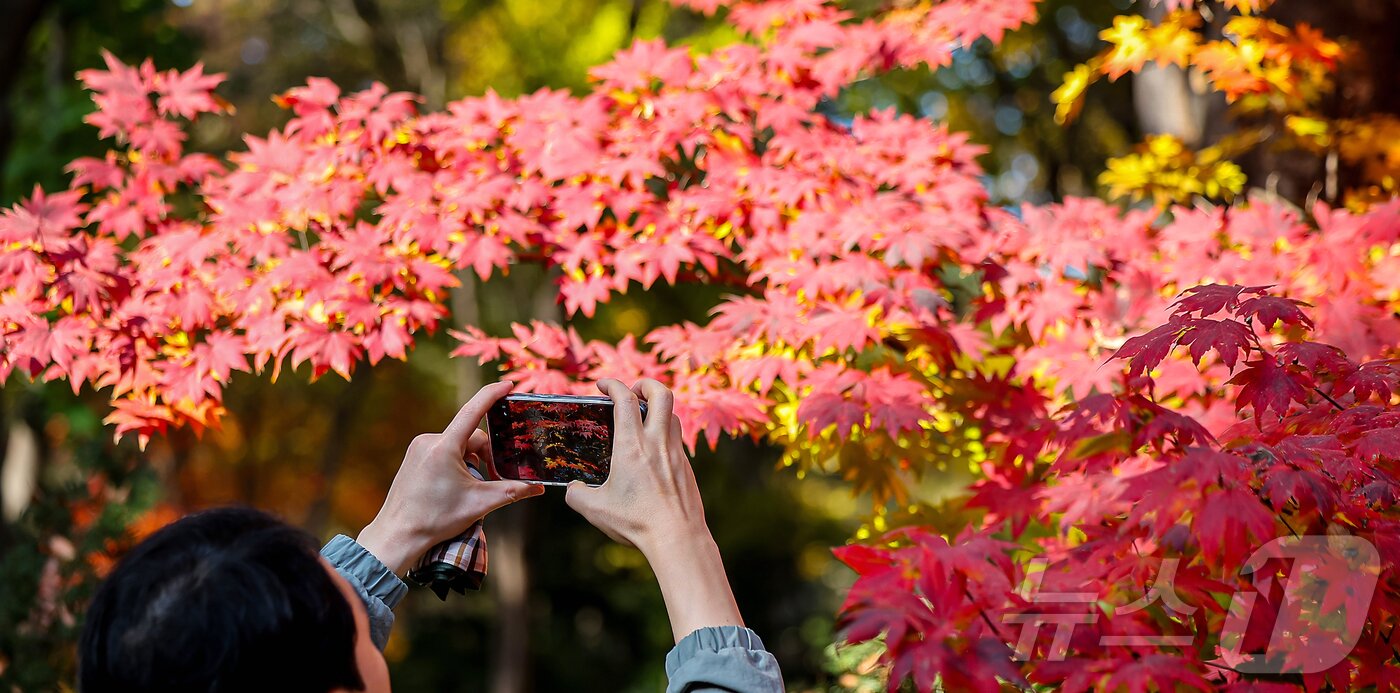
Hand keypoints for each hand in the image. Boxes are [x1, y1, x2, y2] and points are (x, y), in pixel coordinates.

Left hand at [357, 382, 543, 575]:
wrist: (398, 535)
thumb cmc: (435, 519)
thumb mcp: (480, 504)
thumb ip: (513, 491)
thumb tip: (539, 487)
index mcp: (445, 447)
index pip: (473, 410)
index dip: (492, 394)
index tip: (508, 385)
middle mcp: (429, 441)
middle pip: (471, 436)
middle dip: (487, 454)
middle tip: (495, 479)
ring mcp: (419, 448)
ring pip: (458, 444)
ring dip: (471, 460)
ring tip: (472, 487)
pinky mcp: (414, 456)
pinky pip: (444, 450)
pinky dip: (457, 462)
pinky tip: (456, 485)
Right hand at [566, 378, 742, 640]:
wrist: (677, 538)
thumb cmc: (636, 523)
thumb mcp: (594, 510)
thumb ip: (576, 494)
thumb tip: (573, 488)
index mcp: (632, 446)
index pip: (625, 399)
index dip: (612, 384)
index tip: (601, 384)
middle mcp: (657, 442)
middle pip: (661, 393)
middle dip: (645, 383)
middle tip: (632, 390)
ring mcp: (676, 453)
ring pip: (673, 414)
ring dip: (657, 407)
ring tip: (642, 418)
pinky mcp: (687, 468)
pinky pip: (677, 438)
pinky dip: (665, 432)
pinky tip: (653, 450)